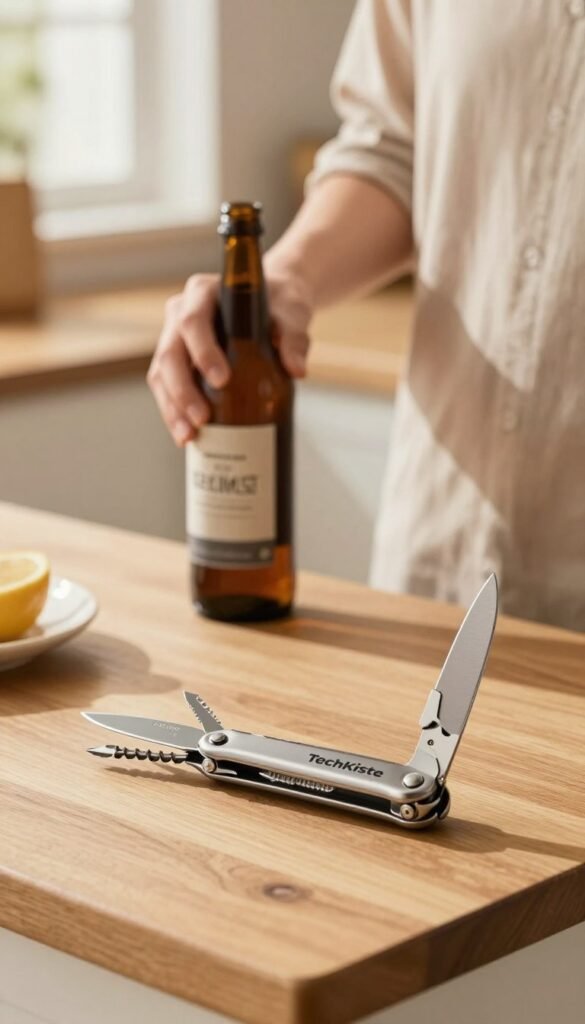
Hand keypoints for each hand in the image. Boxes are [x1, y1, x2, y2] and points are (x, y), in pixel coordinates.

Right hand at [147, 270, 312, 445]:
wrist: (274, 305)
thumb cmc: (280, 304)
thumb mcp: (292, 314)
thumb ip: (294, 338)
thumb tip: (297, 369)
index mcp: (203, 292)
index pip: (193, 321)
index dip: (203, 352)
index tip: (222, 380)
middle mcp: (181, 312)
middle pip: (170, 352)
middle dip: (182, 390)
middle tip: (202, 419)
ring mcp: (174, 337)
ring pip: (161, 373)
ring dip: (173, 408)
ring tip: (189, 436)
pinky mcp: (177, 361)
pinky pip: (166, 387)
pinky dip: (174, 412)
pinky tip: (186, 436)